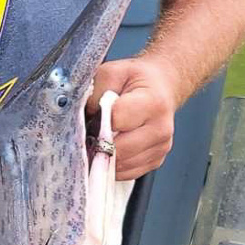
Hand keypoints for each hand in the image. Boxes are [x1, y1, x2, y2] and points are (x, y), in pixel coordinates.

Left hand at [87, 55, 179, 179]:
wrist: (162, 85)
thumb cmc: (136, 79)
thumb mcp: (112, 72)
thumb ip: (95, 92)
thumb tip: (82, 119)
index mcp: (152, 102)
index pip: (116, 121)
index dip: (98, 121)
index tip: (91, 117)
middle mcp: (160, 128)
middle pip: (119, 149)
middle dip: (99, 143)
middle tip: (90, 133)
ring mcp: (161, 147)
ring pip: (121, 165)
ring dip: (106, 156)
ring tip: (101, 139)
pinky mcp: (157, 160)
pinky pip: (128, 172)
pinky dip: (115, 164)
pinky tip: (112, 148)